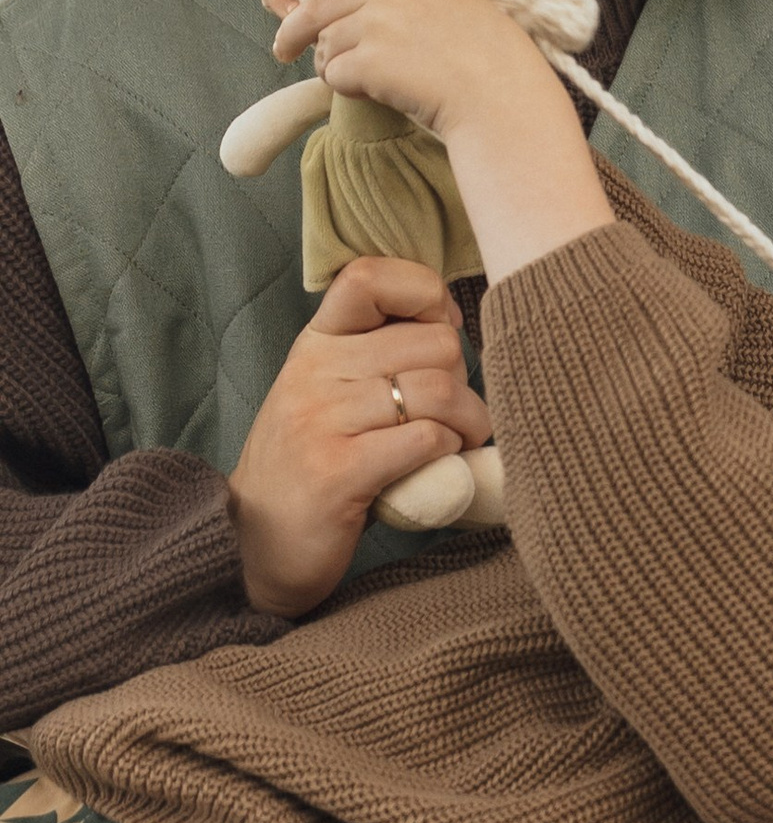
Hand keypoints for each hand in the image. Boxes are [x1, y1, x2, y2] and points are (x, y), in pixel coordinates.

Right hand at [229, 257, 492, 616]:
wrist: (252, 545)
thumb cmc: (311, 465)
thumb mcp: (328, 392)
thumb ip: (375, 353)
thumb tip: (452, 324)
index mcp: (315, 343)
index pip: (370, 276)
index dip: (425, 294)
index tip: (440, 330)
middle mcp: (314, 371)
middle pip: (433, 342)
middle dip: (462, 377)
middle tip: (452, 411)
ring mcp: (322, 420)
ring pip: (439, 392)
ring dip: (469, 421)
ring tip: (458, 441)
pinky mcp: (338, 472)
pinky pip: (427, 440)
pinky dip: (450, 453)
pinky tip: (439, 467)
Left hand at [273, 0, 551, 141]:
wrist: (500, 97)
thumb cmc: (492, 59)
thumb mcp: (458, 2)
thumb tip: (375, 12)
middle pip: (320, 2)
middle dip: (298, 30)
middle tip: (288, 48)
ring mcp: (376, 23)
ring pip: (324, 43)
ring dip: (332, 65)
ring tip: (362, 81)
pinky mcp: (367, 61)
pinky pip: (332, 73)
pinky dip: (344, 88)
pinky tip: (373, 93)